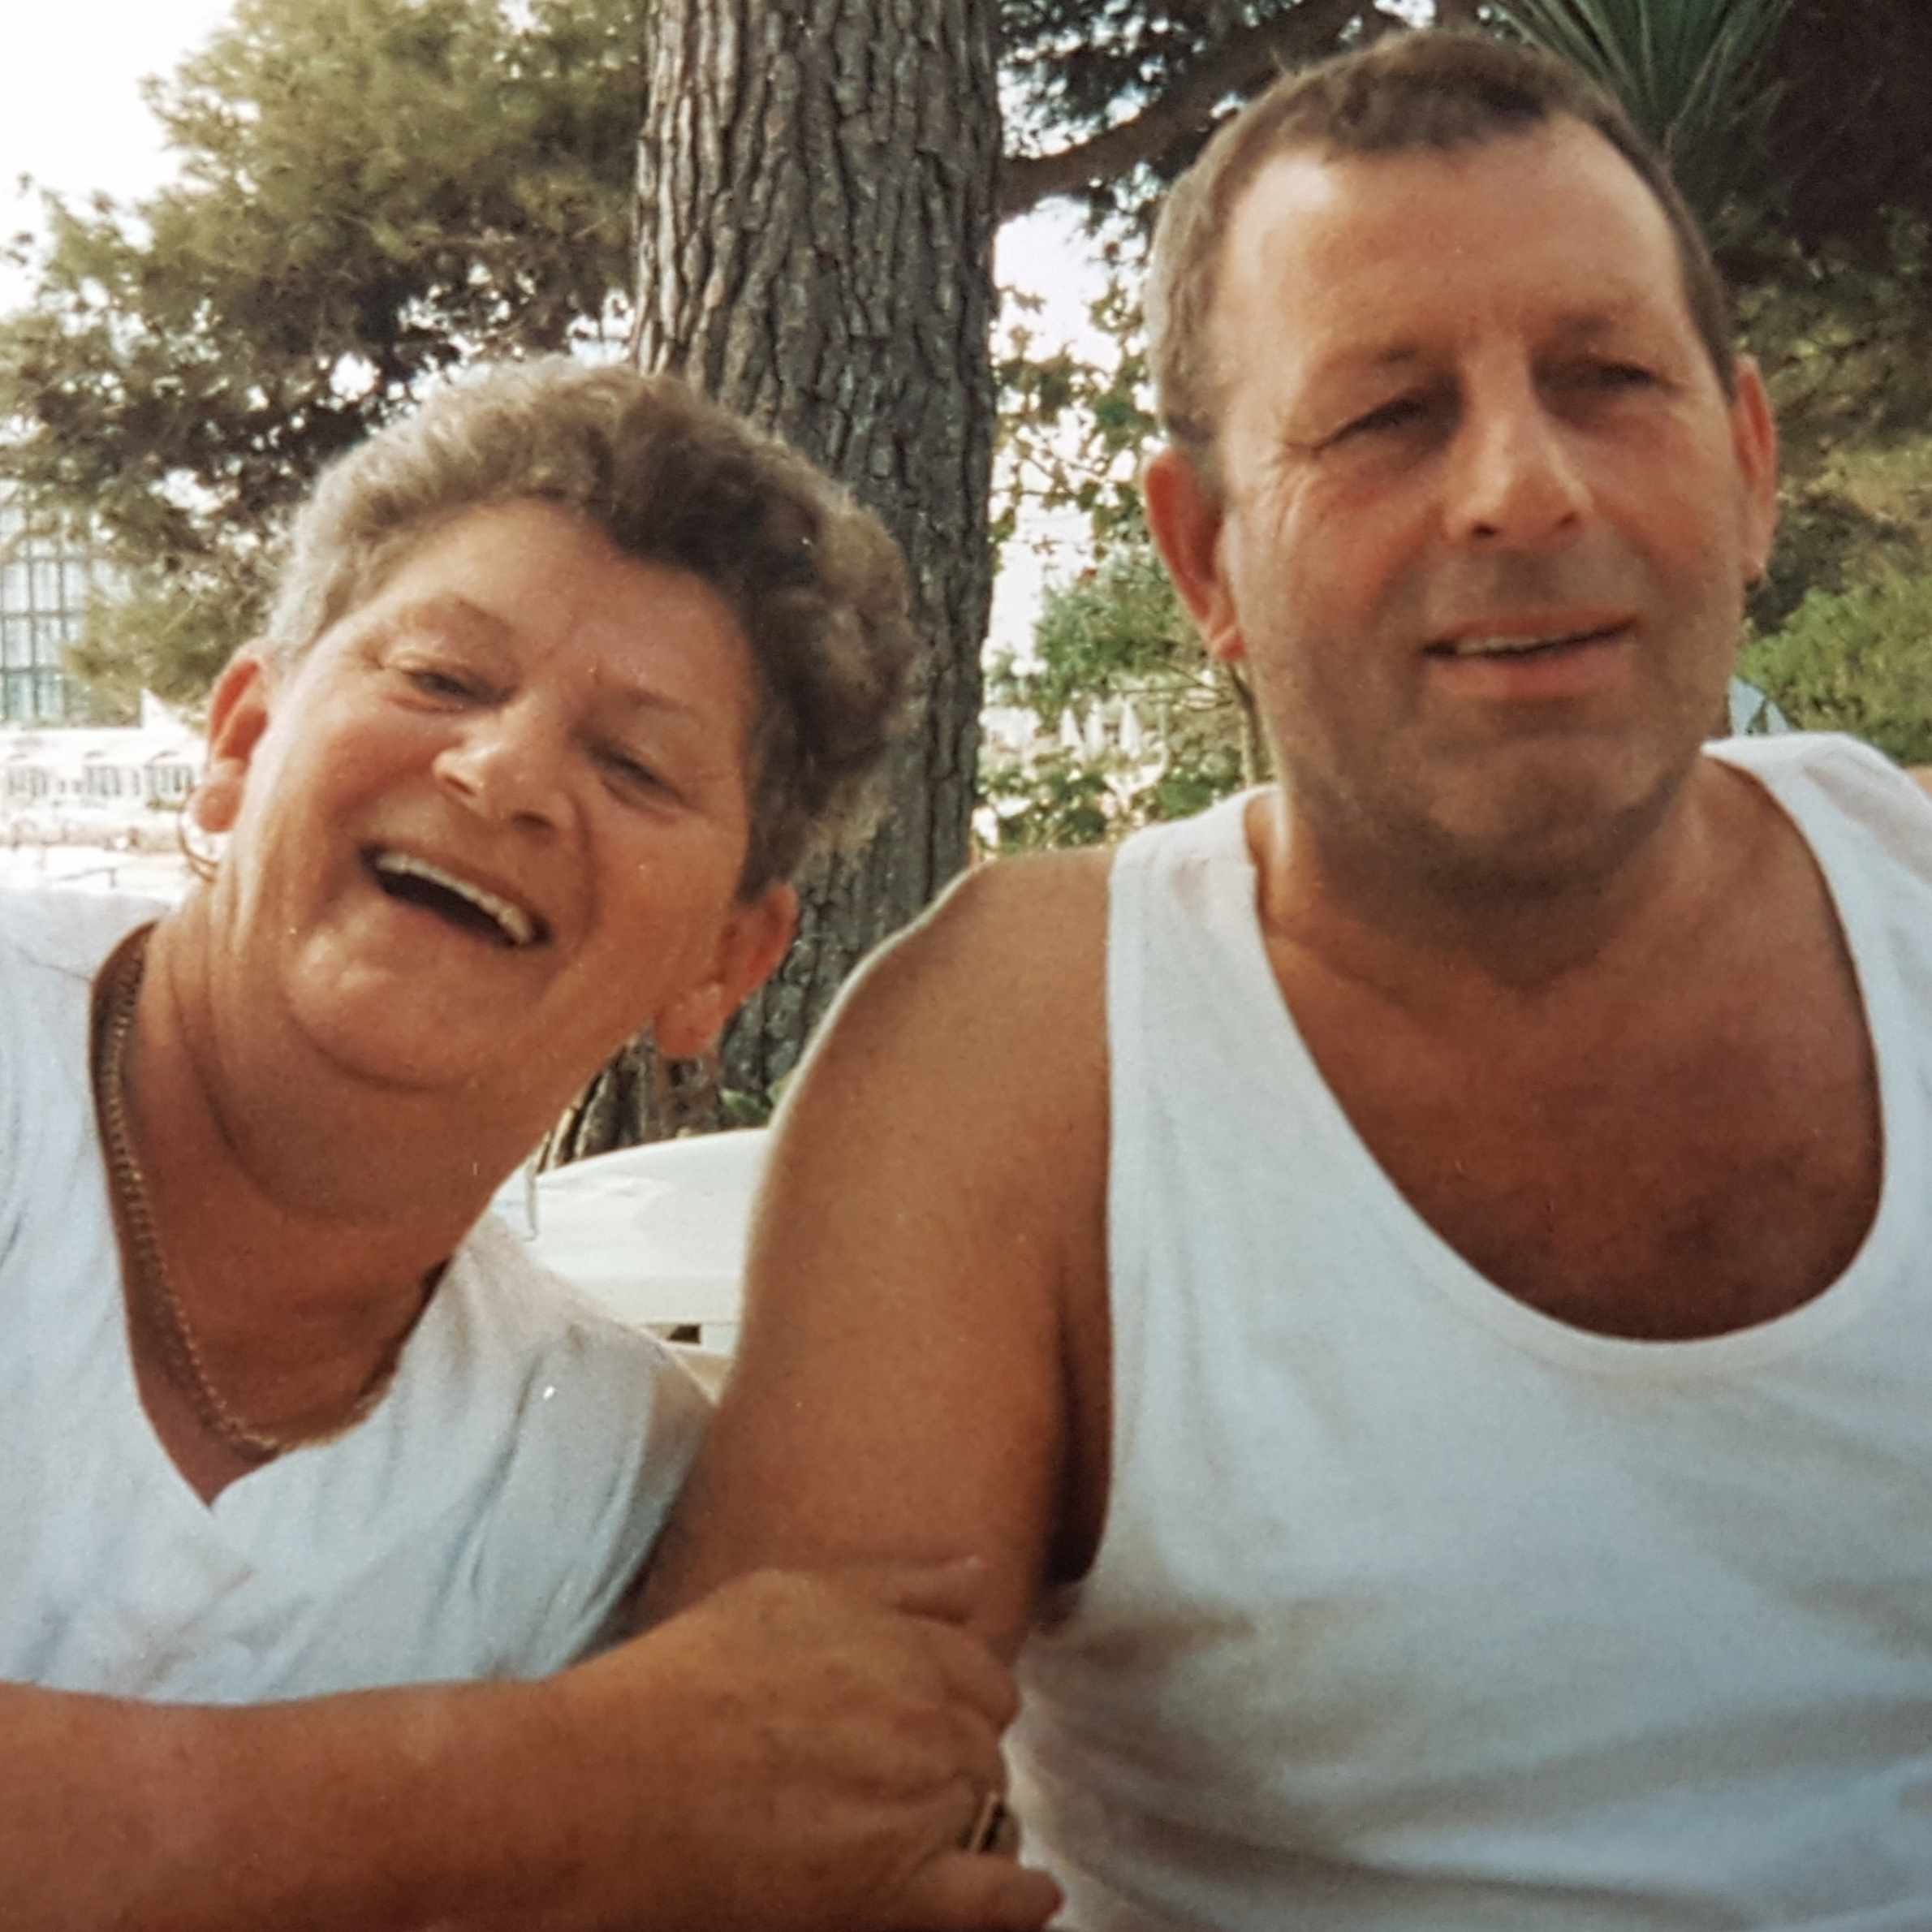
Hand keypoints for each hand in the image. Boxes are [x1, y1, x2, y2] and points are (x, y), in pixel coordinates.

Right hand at [526, 1558, 1060, 1931]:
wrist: (610, 1781)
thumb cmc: (684, 1680)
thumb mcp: (790, 1594)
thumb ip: (896, 1584)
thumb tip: (979, 1574)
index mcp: (905, 1647)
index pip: (984, 1679)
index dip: (962, 1706)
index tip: (931, 1728)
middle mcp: (927, 1720)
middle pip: (988, 1749)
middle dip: (960, 1764)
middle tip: (906, 1787)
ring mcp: (919, 1806)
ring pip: (993, 1815)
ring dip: (973, 1825)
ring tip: (930, 1842)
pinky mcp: (897, 1891)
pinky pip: (998, 1899)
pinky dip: (1017, 1900)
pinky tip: (1022, 1897)